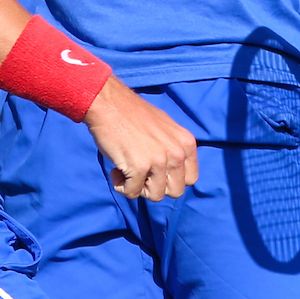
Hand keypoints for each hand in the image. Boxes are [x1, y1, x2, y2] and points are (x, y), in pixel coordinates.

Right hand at [82, 77, 197, 200]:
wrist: (108, 103)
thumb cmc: (132, 115)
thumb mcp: (165, 128)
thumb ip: (173, 149)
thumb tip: (173, 173)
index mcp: (187, 143)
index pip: (191, 179)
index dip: (171, 179)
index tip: (156, 170)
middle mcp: (177, 153)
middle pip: (175, 191)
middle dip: (156, 186)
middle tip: (141, 170)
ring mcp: (159, 161)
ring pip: (155, 196)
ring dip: (139, 187)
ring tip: (128, 168)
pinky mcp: (139, 167)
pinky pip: (132, 193)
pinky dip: (121, 185)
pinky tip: (116, 169)